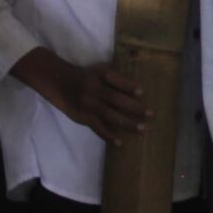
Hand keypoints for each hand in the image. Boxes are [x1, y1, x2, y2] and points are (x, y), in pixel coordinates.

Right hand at [19, 50, 151, 145]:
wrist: (61, 82)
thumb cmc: (87, 76)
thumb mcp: (100, 69)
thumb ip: (116, 76)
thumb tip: (139, 87)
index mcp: (100, 75)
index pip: (116, 80)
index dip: (128, 86)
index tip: (142, 92)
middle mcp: (94, 89)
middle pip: (116, 99)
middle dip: (134, 107)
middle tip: (151, 114)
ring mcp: (89, 105)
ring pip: (110, 115)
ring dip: (127, 123)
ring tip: (142, 129)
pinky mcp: (84, 117)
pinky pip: (98, 127)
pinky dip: (109, 136)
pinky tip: (121, 142)